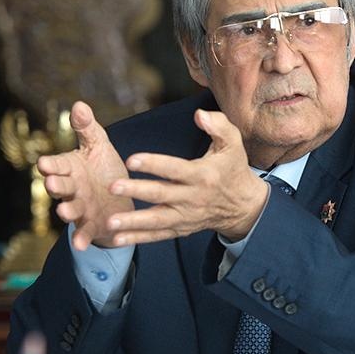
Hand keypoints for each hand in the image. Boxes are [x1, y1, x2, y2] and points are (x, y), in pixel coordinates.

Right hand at [39, 101, 133, 249]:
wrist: (120, 198)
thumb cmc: (104, 168)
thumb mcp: (99, 145)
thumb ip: (87, 128)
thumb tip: (79, 104)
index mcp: (70, 167)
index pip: (57, 164)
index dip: (51, 165)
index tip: (45, 164)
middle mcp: (71, 188)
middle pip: (60, 187)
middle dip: (56, 185)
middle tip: (53, 183)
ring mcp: (80, 207)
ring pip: (69, 209)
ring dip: (66, 211)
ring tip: (65, 212)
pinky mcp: (90, 225)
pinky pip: (83, 232)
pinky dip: (80, 239)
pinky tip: (80, 245)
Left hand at [106, 109, 268, 245]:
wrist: (243, 205)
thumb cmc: (233, 168)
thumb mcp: (234, 143)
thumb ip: (218, 125)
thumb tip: (199, 115)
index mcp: (203, 175)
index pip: (175, 169)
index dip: (153, 164)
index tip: (131, 160)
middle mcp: (193, 197)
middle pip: (161, 194)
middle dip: (136, 190)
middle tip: (112, 187)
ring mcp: (186, 216)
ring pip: (157, 220)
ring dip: (133, 222)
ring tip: (110, 222)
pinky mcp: (181, 228)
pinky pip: (158, 235)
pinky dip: (138, 238)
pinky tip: (117, 238)